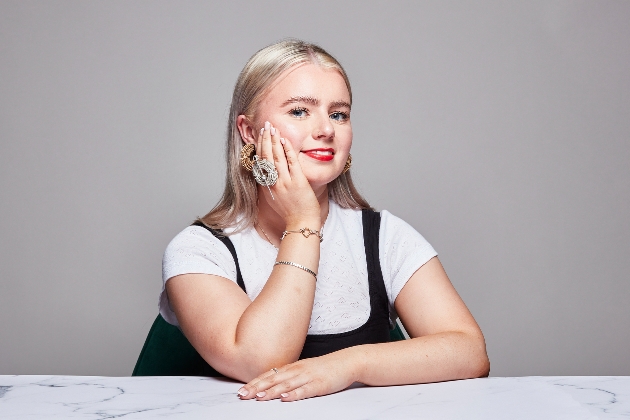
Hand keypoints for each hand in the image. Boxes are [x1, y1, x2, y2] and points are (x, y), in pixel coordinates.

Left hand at [237, 349, 359, 401]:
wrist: (347, 362)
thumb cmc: (325, 367)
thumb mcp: (304, 369)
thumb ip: (289, 376)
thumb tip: (273, 384)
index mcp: (293, 367)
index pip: (269, 375)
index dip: (254, 383)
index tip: (241, 390)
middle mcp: (298, 370)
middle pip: (274, 379)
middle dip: (257, 388)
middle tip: (243, 395)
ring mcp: (308, 377)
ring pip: (286, 384)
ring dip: (271, 391)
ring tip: (259, 397)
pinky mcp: (319, 384)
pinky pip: (305, 390)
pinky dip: (294, 394)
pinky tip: (286, 398)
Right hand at [257, 121, 320, 227]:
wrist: (300, 224)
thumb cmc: (290, 212)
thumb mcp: (274, 198)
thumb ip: (269, 185)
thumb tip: (265, 174)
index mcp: (266, 187)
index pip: (260, 163)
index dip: (258, 147)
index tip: (259, 135)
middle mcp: (273, 183)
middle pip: (265, 157)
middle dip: (264, 140)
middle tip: (265, 126)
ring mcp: (285, 182)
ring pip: (276, 158)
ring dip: (274, 141)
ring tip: (272, 129)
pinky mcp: (298, 182)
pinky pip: (291, 163)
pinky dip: (287, 151)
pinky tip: (285, 141)